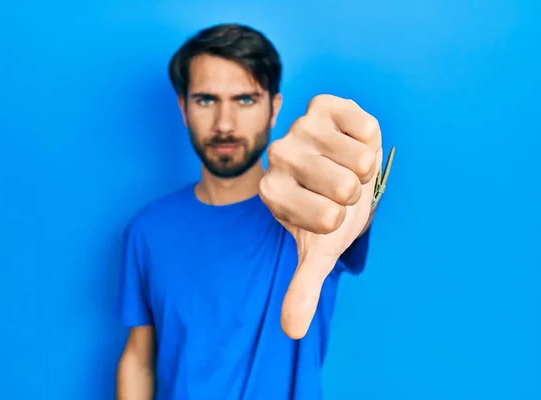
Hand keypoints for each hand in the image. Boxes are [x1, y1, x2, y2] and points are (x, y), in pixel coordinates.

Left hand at [259, 94, 384, 338]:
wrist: (342, 169)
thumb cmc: (330, 209)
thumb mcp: (319, 248)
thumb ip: (303, 286)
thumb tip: (291, 331)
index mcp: (272, 193)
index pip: (325, 219)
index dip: (340, 219)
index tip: (325, 211)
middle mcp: (278, 156)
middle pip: (344, 188)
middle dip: (355, 193)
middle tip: (338, 187)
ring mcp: (298, 126)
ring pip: (359, 159)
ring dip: (364, 167)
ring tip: (345, 165)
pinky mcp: (323, 104)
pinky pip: (365, 127)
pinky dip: (369, 140)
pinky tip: (349, 140)